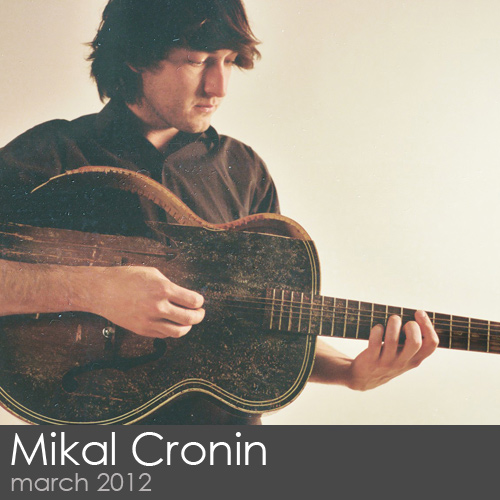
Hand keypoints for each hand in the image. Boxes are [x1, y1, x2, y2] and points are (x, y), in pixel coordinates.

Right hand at [88, 266, 204, 337]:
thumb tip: (184, 295)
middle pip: (190, 318)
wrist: (102, 291)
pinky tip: (172, 323)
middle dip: (199, 315)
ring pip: (179, 331)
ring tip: (189, 321)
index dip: (199, 301)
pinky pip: (164, 335)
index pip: (193, 300)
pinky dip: (172, 330)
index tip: (199, 300)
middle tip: (200, 312)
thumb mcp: (153, 273)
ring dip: (188, 326)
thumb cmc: (126, 278)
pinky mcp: (143, 330)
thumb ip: (170, 285)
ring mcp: (150, 321)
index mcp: (163, 289)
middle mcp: (158, 307)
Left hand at [346, 310, 438, 390]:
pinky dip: (377, 331)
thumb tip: (416, 317)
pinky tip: (378, 328)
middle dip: (411, 326)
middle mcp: (402, 361)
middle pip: (415, 342)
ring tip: (392, 320)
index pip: (431, 344)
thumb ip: (412, 344)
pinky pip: (375, 343)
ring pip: (393, 340)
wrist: (364, 379)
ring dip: (393, 324)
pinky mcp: (371, 359)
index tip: (419, 313)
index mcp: (414, 360)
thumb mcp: (404, 358)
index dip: (428, 326)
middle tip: (403, 323)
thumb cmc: (386, 361)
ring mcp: (387, 361)